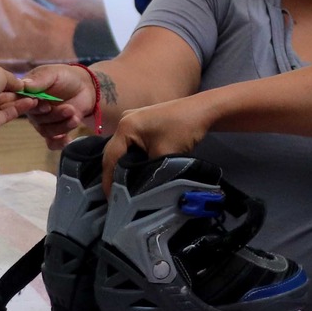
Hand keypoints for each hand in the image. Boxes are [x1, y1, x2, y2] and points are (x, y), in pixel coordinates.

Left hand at [0, 67, 37, 133]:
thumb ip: (13, 80)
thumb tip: (22, 85)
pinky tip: (32, 102)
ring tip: (38, 97)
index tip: (27, 84)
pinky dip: (21, 108)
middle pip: (5, 94)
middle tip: (36, 91)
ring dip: (23, 100)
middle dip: (20, 93)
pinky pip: (9, 114)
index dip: (13, 83)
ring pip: (9, 104)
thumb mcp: (0, 73)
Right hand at [18, 63, 100, 148]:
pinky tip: (68, 139)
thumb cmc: (66, 77)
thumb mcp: (53, 73)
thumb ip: (40, 79)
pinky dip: (59, 143)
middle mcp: (33, 111)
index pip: (23, 105)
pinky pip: (51, 143)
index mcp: (27, 95)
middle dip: (55, 116)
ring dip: (62, 126)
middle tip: (70, 109)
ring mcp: (44, 122)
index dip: (34, 108)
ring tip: (75, 118)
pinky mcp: (55, 131)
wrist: (86, 87)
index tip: (47, 106)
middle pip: (37, 120)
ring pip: (47, 132)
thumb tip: (25, 85)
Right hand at [100, 94, 216, 190]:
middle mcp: (124, 120)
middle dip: (112, 173)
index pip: (110, 157)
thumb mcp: (164, 155)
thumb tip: (135, 187)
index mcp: (125, 126)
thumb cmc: (183, 130)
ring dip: (121, 165)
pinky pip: (129, 143)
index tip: (110, 199)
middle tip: (114, 196)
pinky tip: (131, 170)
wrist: (202, 111)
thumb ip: (146, 171)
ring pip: (121, 148)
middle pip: (112, 151)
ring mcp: (132, 119)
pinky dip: (129, 157)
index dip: (108, 180)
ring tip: (121, 186)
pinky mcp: (141, 122)